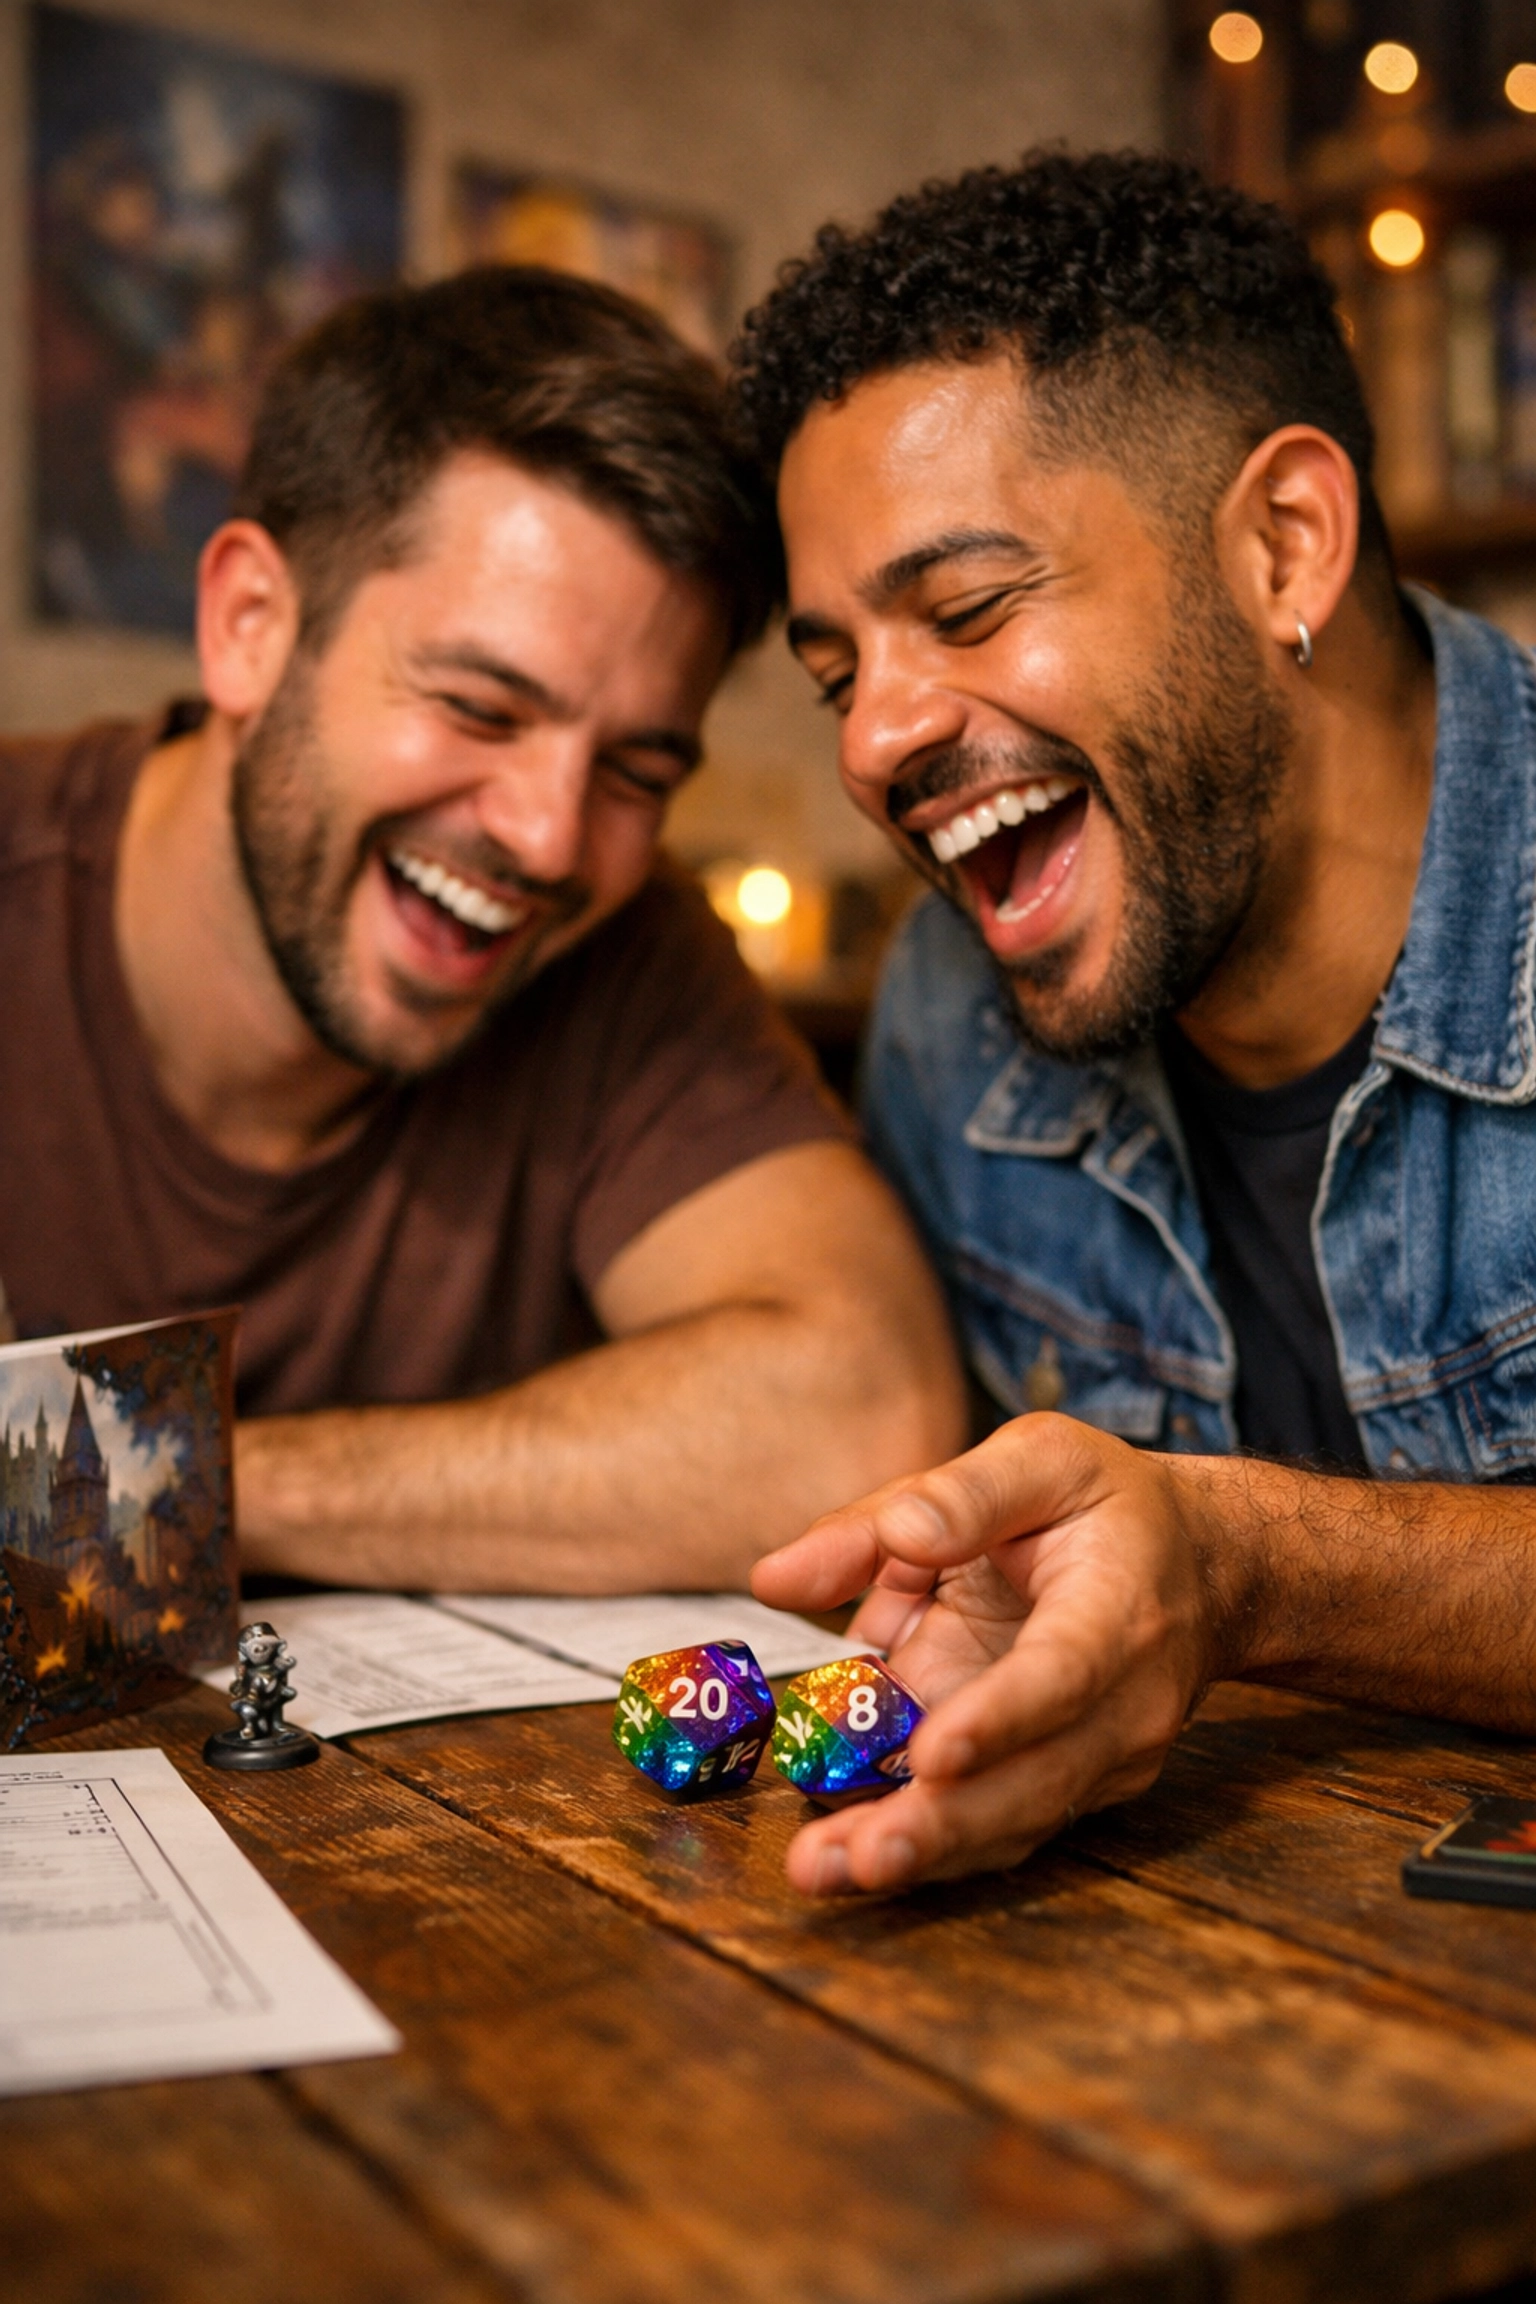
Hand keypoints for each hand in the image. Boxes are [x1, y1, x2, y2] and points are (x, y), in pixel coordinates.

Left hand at [751, 1413, 1236, 1894]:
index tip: (931, 1755)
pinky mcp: (1067, 1783)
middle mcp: (1124, 1704)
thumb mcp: (1037, 1461)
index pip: (1062, 1674)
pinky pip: (998, 1825)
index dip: (1000, 1718)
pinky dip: (929, 1850)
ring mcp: (1101, 1757)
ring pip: (1012, 1821)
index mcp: (1117, 1610)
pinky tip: (847, 1861)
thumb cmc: (1109, 1506)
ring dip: (921, 1854)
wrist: (1207, 1568)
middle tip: (855, 1856)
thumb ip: (930, 1503)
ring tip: (826, 1870)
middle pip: (1035, 1780)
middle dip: (942, 1823)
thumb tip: (788, 1575)